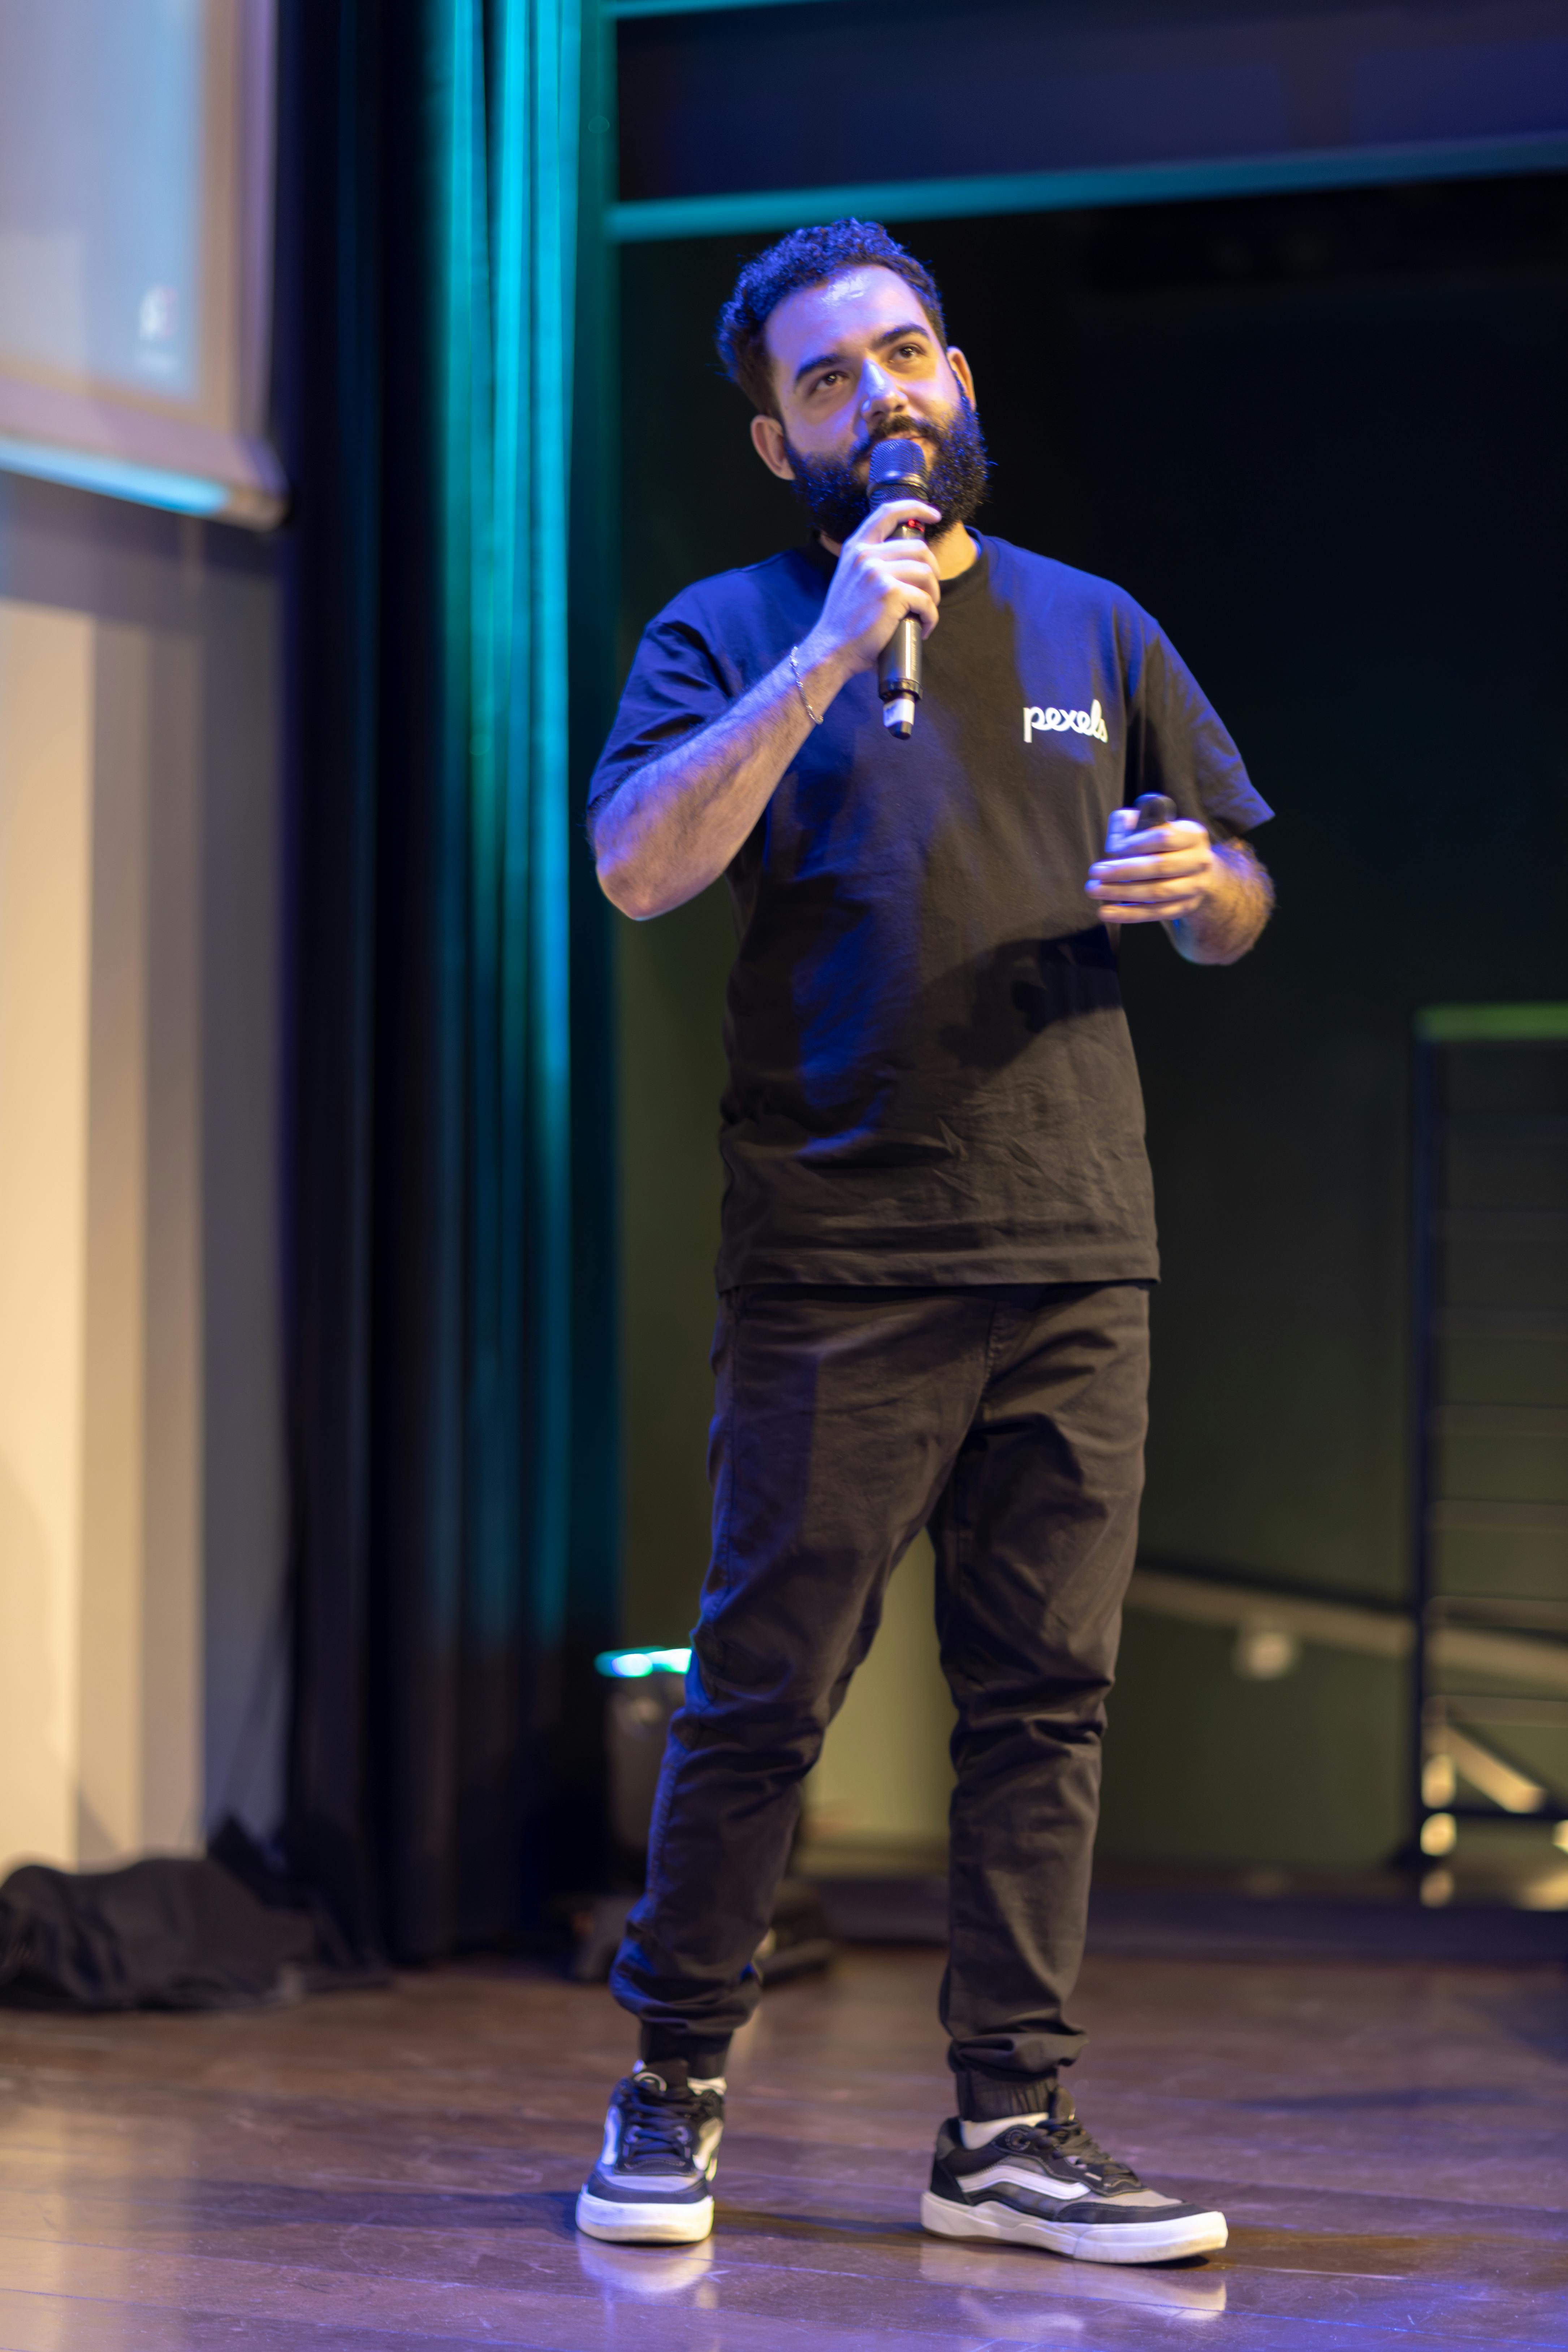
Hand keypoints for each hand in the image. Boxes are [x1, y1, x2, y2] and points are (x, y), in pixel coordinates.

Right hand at [799, 498, 942, 684]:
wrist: (832, 650)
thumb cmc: (845, 622)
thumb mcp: (850, 580)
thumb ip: (870, 563)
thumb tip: (905, 559)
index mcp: (855, 548)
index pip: (888, 512)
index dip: (915, 508)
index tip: (934, 515)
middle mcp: (865, 555)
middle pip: (919, 549)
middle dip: (933, 572)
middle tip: (929, 594)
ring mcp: (877, 572)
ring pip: (927, 572)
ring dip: (934, 595)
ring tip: (925, 612)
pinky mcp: (891, 593)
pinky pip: (926, 600)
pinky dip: (931, 617)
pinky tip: (924, 627)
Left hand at [1085, 819, 1216, 923]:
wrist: (1194, 871)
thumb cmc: (1164, 844)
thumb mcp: (1154, 824)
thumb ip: (1135, 822)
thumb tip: (1119, 834)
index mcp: (1192, 835)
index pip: (1164, 838)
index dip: (1137, 844)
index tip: (1113, 850)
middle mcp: (1199, 861)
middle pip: (1160, 867)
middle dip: (1124, 870)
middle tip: (1095, 872)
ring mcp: (1194, 887)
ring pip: (1157, 893)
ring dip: (1122, 892)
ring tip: (1095, 890)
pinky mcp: (1184, 907)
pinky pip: (1154, 913)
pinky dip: (1128, 914)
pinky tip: (1106, 912)